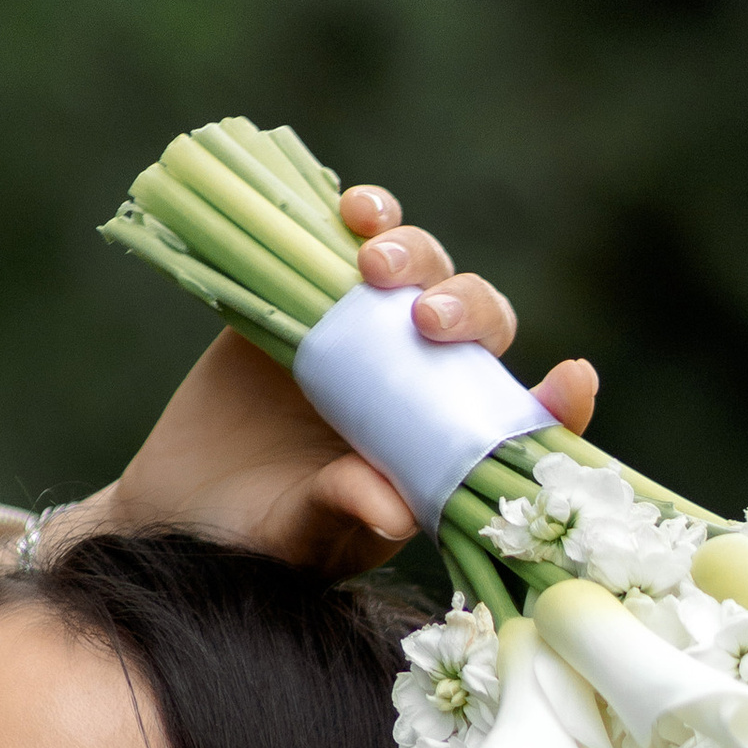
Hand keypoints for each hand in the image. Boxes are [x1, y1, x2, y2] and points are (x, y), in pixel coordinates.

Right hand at [28, 189, 597, 581]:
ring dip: (414, 252)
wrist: (174, 505)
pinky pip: (345, 242)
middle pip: (476, 322)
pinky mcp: (309, 297)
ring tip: (373, 261)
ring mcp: (367, 334)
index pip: (518, 419)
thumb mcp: (305, 537)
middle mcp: (419, 382)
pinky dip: (360, 215)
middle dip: (466, 306)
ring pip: (421, 270)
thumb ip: (349, 513)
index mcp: (441, 447)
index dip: (557, 401)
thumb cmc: (259, 538)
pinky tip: (352, 209)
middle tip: (426, 322)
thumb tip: (396, 504)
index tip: (573, 379)